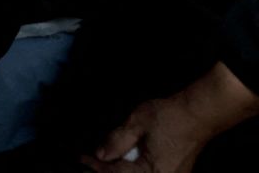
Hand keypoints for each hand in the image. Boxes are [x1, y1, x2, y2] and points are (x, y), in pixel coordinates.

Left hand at [81, 96, 212, 172]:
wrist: (199, 114)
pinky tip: (123, 161)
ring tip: (104, 162)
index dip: (96, 167)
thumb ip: (117, 141)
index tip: (82, 159)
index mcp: (153, 171)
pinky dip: (133, 168)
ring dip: (121, 170)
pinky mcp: (174, 172)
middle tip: (90, 163)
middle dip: (108, 172)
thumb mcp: (137, 123)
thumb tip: (100, 155)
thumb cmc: (170, 116)